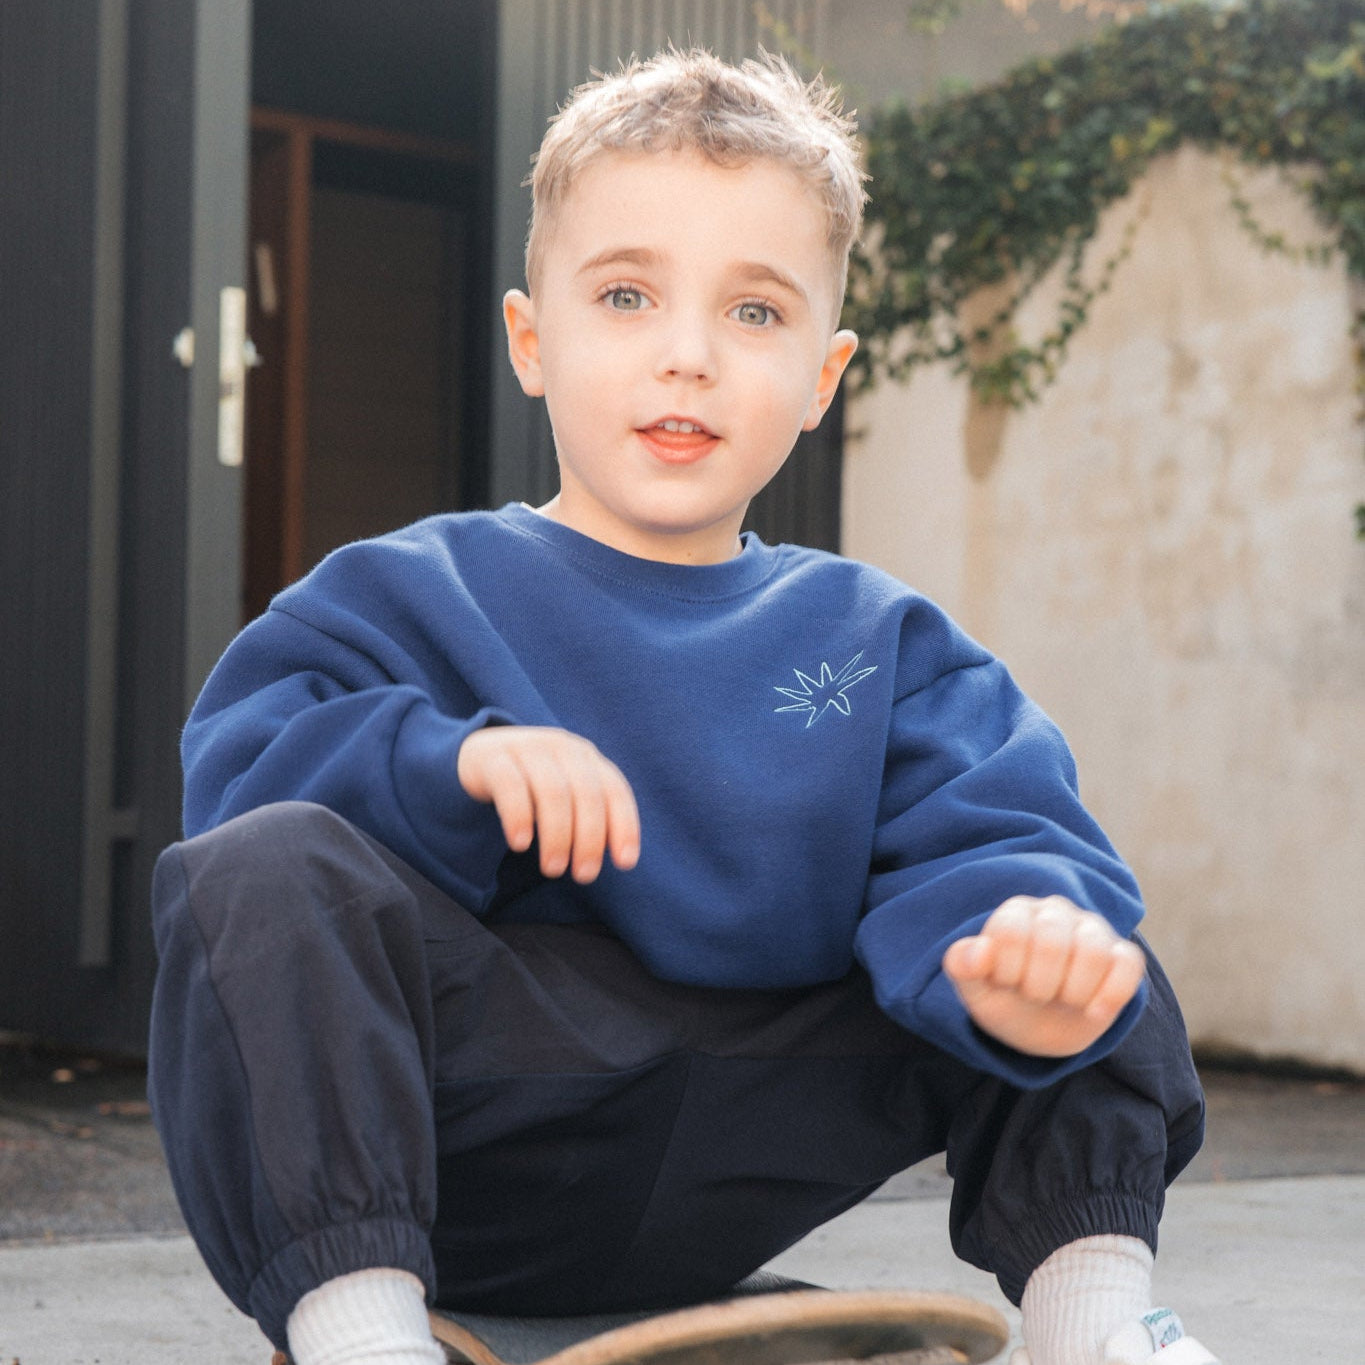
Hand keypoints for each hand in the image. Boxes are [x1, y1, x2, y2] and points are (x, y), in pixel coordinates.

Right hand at [457, 726, 639, 881]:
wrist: (481, 753)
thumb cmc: (534, 784)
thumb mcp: (566, 792)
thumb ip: (590, 815)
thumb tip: (620, 859)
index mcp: (587, 758)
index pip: (615, 790)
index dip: (624, 826)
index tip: (625, 863)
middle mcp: (562, 748)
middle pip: (586, 794)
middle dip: (590, 839)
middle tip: (584, 876)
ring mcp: (528, 748)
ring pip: (552, 792)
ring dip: (557, 835)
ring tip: (553, 869)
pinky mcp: (494, 758)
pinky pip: (510, 787)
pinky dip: (519, 817)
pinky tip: (520, 844)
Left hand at [942, 896, 1145, 1057]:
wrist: (1040, 1029)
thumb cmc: (1005, 1000)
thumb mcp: (975, 991)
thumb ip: (962, 967)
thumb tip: (978, 952)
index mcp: (1016, 912)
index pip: (1011, 929)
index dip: (1007, 969)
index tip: (1006, 985)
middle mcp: (1055, 911)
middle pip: (1052, 940)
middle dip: (1039, 984)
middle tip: (1035, 997)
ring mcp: (1092, 929)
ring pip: (1094, 950)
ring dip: (1073, 991)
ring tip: (1063, 1002)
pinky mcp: (1122, 954)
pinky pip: (1129, 963)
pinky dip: (1111, 994)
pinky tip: (1092, 1013)